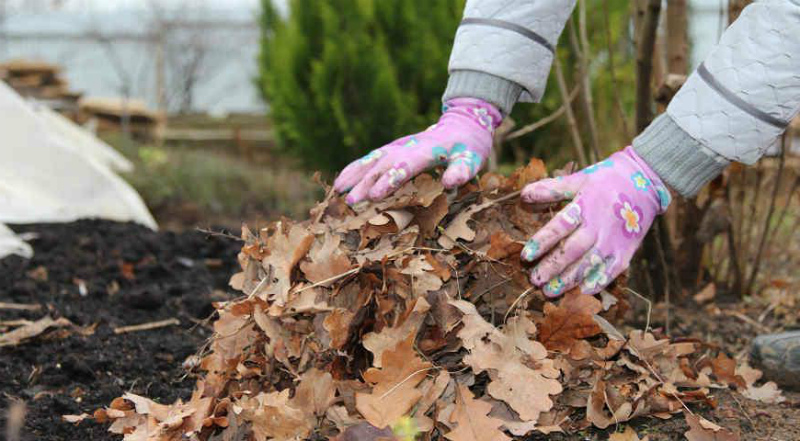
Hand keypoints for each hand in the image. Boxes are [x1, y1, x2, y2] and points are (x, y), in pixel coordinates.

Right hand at [334, 98, 500, 204]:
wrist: (462, 123)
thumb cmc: (468, 146)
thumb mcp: (472, 158)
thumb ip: (461, 170)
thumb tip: (451, 182)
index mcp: (427, 150)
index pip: (406, 166)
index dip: (390, 180)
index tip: (374, 195)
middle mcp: (408, 147)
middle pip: (384, 165)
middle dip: (366, 182)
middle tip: (351, 201)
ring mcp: (398, 146)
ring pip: (373, 159)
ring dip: (355, 174)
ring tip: (337, 190)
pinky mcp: (393, 148)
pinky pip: (371, 158)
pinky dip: (355, 168)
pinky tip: (341, 181)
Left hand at [519, 147, 671, 296]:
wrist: (645, 182)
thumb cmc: (605, 180)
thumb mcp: (578, 179)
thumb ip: (551, 189)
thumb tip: (523, 195)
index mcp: (585, 206)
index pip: (559, 226)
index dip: (542, 242)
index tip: (526, 256)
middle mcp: (599, 226)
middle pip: (572, 251)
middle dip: (552, 267)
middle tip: (534, 280)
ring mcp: (613, 241)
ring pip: (588, 265)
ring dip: (568, 280)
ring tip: (549, 291)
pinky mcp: (625, 252)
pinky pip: (610, 272)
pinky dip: (595, 283)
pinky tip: (580, 292)